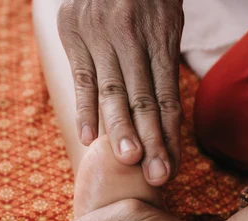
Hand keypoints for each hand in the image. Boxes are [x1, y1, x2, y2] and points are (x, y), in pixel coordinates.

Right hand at [57, 0, 183, 185]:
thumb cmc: (144, 0)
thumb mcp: (164, 23)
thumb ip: (162, 68)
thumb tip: (167, 122)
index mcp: (160, 36)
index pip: (167, 98)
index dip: (170, 136)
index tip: (172, 168)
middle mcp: (132, 36)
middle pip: (144, 100)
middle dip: (151, 141)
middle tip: (157, 175)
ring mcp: (101, 35)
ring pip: (113, 92)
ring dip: (120, 130)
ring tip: (129, 160)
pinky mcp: (74, 35)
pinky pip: (81, 78)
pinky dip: (84, 109)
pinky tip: (87, 138)